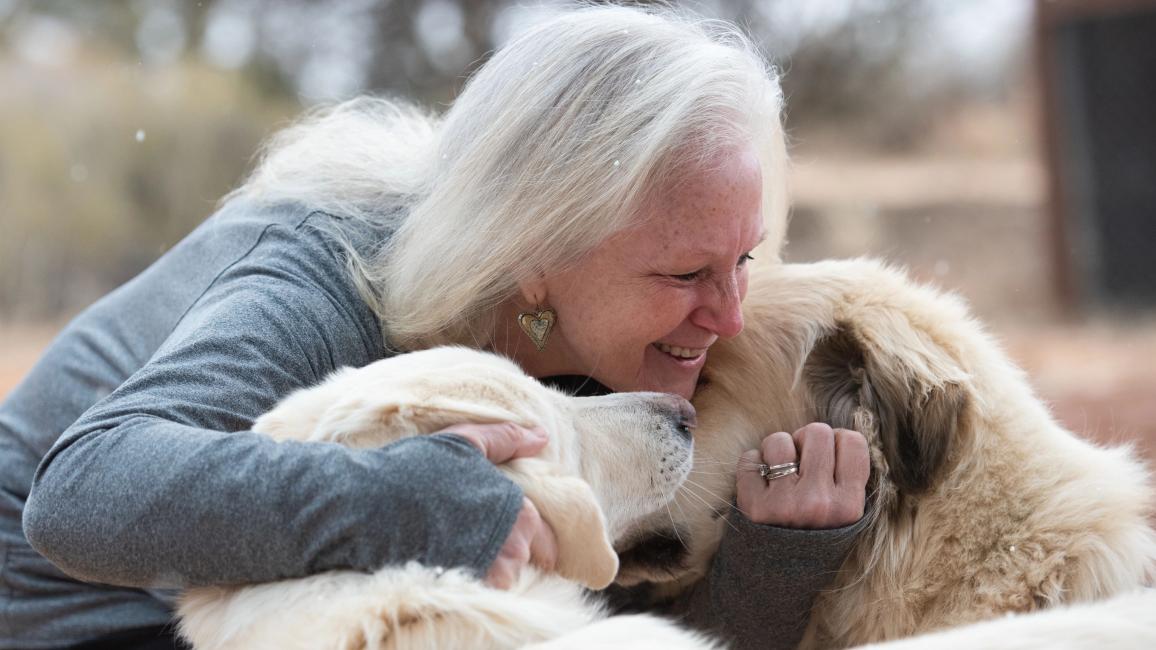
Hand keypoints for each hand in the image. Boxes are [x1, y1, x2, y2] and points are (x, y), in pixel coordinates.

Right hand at [432, 422, 558, 588]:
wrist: (371, 507)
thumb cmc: (419, 471)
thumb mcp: (466, 443)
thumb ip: (506, 440)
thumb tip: (541, 437)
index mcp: (518, 510)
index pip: (541, 536)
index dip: (523, 537)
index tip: (503, 536)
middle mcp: (513, 546)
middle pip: (521, 559)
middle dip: (503, 553)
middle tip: (469, 540)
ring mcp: (490, 574)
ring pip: (502, 580)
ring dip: (486, 572)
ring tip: (454, 555)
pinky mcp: (465, 594)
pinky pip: (479, 596)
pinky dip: (468, 586)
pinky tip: (446, 572)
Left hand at [737, 423, 868, 528]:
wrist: (778, 577)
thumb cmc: (814, 533)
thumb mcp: (844, 514)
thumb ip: (847, 476)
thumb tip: (835, 433)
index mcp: (849, 505)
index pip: (851, 441)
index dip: (836, 441)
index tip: (827, 457)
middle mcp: (819, 502)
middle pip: (816, 432)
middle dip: (805, 440)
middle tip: (800, 461)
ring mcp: (785, 503)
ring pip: (780, 440)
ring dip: (777, 449)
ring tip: (779, 471)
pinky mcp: (753, 505)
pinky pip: (750, 458)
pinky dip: (752, 464)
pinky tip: (760, 482)